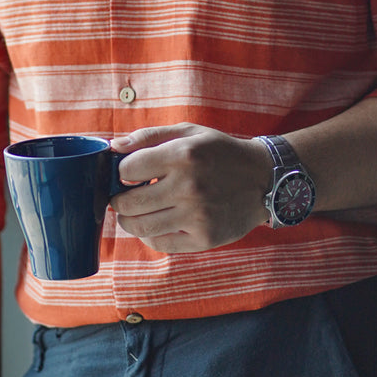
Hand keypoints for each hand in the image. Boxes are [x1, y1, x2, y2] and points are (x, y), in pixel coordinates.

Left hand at [110, 123, 269, 252]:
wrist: (263, 179)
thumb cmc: (220, 152)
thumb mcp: (189, 132)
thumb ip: (149, 136)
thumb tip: (113, 146)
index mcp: (182, 155)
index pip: (127, 169)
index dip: (120, 171)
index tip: (125, 173)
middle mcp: (188, 187)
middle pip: (128, 203)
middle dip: (118, 200)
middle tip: (122, 196)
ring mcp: (197, 216)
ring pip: (140, 228)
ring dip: (129, 221)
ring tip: (135, 211)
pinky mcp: (204, 238)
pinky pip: (160, 243)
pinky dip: (151, 235)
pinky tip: (158, 222)